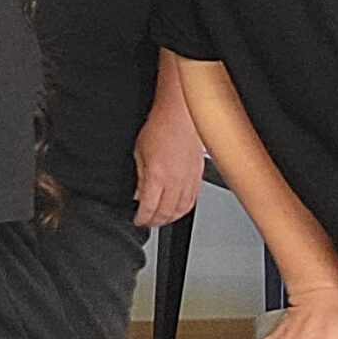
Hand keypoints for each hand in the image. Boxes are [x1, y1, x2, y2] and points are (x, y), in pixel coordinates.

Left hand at [132, 105, 204, 227]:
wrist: (181, 116)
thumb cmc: (160, 127)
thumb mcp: (139, 153)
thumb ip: (140, 178)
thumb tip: (139, 194)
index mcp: (157, 176)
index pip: (149, 208)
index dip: (142, 218)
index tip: (138, 220)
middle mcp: (175, 181)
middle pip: (166, 213)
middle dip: (155, 222)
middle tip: (148, 222)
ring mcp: (189, 180)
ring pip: (181, 210)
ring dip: (170, 218)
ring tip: (161, 220)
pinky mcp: (198, 176)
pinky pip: (192, 200)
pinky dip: (184, 209)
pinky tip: (178, 209)